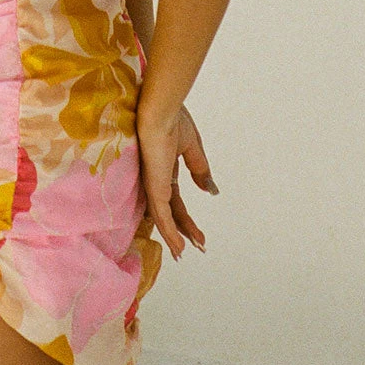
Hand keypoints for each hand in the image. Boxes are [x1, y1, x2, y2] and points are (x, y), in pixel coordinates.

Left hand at [136, 102, 218, 260]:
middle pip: (170, 212)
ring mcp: (154, 184)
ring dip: (176, 237)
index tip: (199, 234)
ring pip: (164, 218)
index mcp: (165, 169)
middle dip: (183, 230)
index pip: (176, 200)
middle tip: (194, 246)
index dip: (185, 218)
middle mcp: (156, 180)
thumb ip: (200, 169)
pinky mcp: (153, 187)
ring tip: (183, 253)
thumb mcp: (192, 148)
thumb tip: (211, 190)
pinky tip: (178, 246)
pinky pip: (161, 214)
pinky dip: (170, 232)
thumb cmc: (172, 120)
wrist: (159, 111)